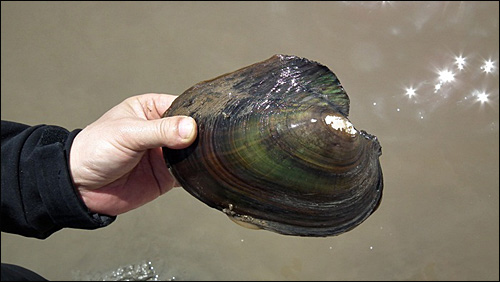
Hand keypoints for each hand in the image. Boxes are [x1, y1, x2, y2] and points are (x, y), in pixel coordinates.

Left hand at [69, 93, 196, 215]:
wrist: (80, 187)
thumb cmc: (95, 149)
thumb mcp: (128, 134)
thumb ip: (160, 130)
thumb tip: (190, 128)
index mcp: (151, 109)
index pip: (182, 106)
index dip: (196, 113)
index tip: (209, 122)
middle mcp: (162, 130)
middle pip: (192, 130)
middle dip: (200, 136)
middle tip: (208, 143)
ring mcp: (165, 154)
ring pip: (193, 152)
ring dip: (199, 156)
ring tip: (205, 158)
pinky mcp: (168, 175)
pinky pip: (189, 173)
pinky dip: (197, 174)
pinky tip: (200, 173)